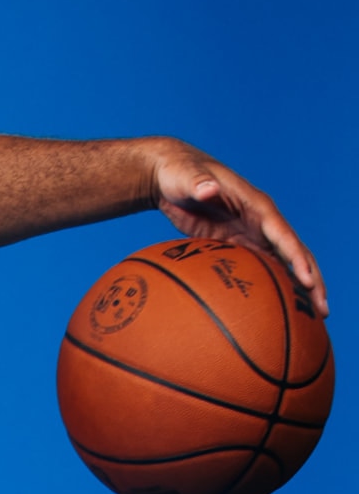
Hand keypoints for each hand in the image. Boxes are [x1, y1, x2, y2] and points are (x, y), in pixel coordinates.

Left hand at [150, 141, 327, 316]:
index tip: (307, 280)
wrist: (171, 177)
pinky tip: (278, 312)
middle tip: (322, 310)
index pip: (282, 234)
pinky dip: (273, 288)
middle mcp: (260, 221)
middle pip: (293, 253)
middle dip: (310, 279)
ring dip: (297, 289)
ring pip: (282, 264)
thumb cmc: (179, 173)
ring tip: (312, 319)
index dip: (296, 257)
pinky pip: (260, 269)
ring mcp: (251, 234)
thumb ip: (198, 183)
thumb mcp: (185, 176)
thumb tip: (208, 188)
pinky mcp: (237, 244)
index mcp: (255, 205)